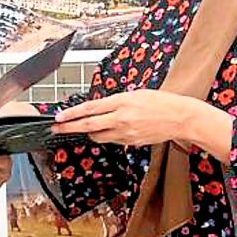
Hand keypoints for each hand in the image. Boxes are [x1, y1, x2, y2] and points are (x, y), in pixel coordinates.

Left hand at [53, 91, 196, 146]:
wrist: (180, 117)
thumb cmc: (161, 102)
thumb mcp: (136, 94)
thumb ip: (116, 102)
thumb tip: (99, 109)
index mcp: (122, 101)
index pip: (90, 108)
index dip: (72, 114)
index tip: (59, 117)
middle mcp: (122, 118)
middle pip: (88, 126)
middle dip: (69, 128)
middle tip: (56, 129)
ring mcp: (126, 133)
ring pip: (98, 136)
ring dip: (89, 133)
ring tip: (84, 129)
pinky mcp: (131, 142)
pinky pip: (112, 140)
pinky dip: (107, 136)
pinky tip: (110, 131)